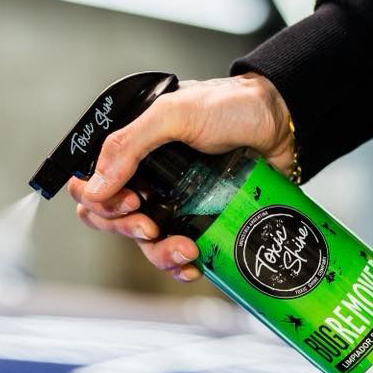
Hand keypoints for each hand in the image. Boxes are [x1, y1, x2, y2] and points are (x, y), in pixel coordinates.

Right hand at [67, 72, 293, 281]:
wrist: (281, 121)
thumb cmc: (229, 106)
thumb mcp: (172, 114)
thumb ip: (128, 146)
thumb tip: (95, 189)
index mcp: (131, 152)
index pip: (91, 187)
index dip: (99, 202)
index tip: (129, 201)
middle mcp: (147, 180)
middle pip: (112, 222)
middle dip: (127, 230)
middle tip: (151, 225)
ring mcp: (173, 203)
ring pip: (145, 245)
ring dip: (159, 254)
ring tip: (185, 249)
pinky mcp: (201, 221)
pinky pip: (178, 254)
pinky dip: (180, 266)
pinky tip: (193, 266)